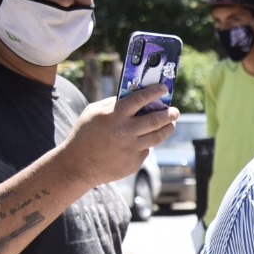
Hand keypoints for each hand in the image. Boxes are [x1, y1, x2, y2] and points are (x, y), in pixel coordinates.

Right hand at [59, 83, 177, 189]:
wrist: (78, 165)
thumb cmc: (85, 134)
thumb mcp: (93, 112)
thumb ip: (113, 103)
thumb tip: (134, 96)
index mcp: (114, 115)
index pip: (139, 99)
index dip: (154, 92)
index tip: (164, 88)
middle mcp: (125, 131)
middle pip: (155, 119)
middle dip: (169, 113)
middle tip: (175, 111)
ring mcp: (131, 148)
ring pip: (157, 136)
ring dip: (168, 128)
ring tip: (171, 123)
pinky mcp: (134, 162)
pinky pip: (146, 149)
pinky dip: (146, 143)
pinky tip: (143, 140)